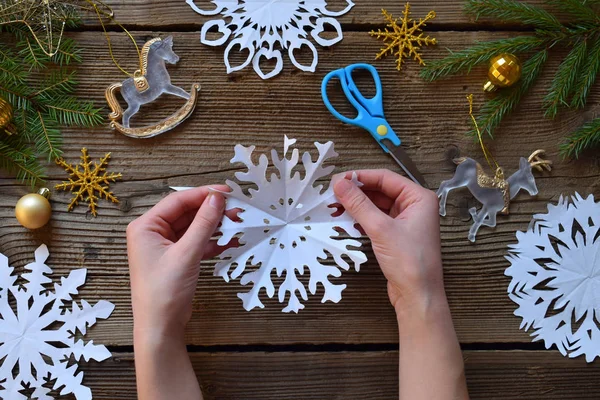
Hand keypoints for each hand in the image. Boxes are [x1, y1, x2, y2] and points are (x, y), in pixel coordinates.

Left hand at [126, 186, 226, 339]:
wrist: (160, 327)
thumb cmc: (163, 292)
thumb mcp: (186, 254)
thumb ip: (203, 223)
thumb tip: (217, 199)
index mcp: (145, 227)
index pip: (178, 201)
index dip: (203, 194)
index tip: (227, 191)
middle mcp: (153, 233)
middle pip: (187, 213)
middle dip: (212, 211)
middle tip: (236, 208)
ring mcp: (165, 247)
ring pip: (194, 227)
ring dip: (215, 226)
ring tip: (237, 222)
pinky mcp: (176, 259)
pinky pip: (196, 242)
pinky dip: (212, 241)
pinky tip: (230, 240)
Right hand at [333, 169, 443, 313]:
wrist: (418, 296)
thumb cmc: (410, 263)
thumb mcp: (380, 229)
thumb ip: (359, 204)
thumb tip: (340, 184)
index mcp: (419, 198)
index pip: (385, 178)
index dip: (360, 177)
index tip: (338, 179)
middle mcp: (415, 207)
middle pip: (380, 191)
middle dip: (356, 193)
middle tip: (333, 194)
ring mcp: (406, 222)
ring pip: (376, 206)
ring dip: (357, 206)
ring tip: (335, 207)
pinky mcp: (397, 236)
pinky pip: (376, 220)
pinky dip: (361, 219)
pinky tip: (346, 220)